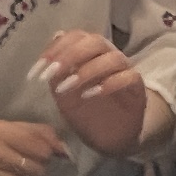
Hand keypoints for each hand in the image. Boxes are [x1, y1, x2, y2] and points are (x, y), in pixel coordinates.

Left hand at [38, 31, 167, 157]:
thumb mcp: (63, 93)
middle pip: (96, 41)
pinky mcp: (137, 89)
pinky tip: (89, 94)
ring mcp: (125, 71)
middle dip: (71, 55)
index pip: (76, 37)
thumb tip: (54, 39)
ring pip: (113, 58)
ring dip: (87, 70)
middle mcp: (109, 56)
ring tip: (67, 87)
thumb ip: (57, 70)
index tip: (38, 69)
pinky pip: (129, 77)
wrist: (108, 138)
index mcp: (90, 53)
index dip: (56, 48)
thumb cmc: (86, 111)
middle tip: (51, 73)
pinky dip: (108, 83)